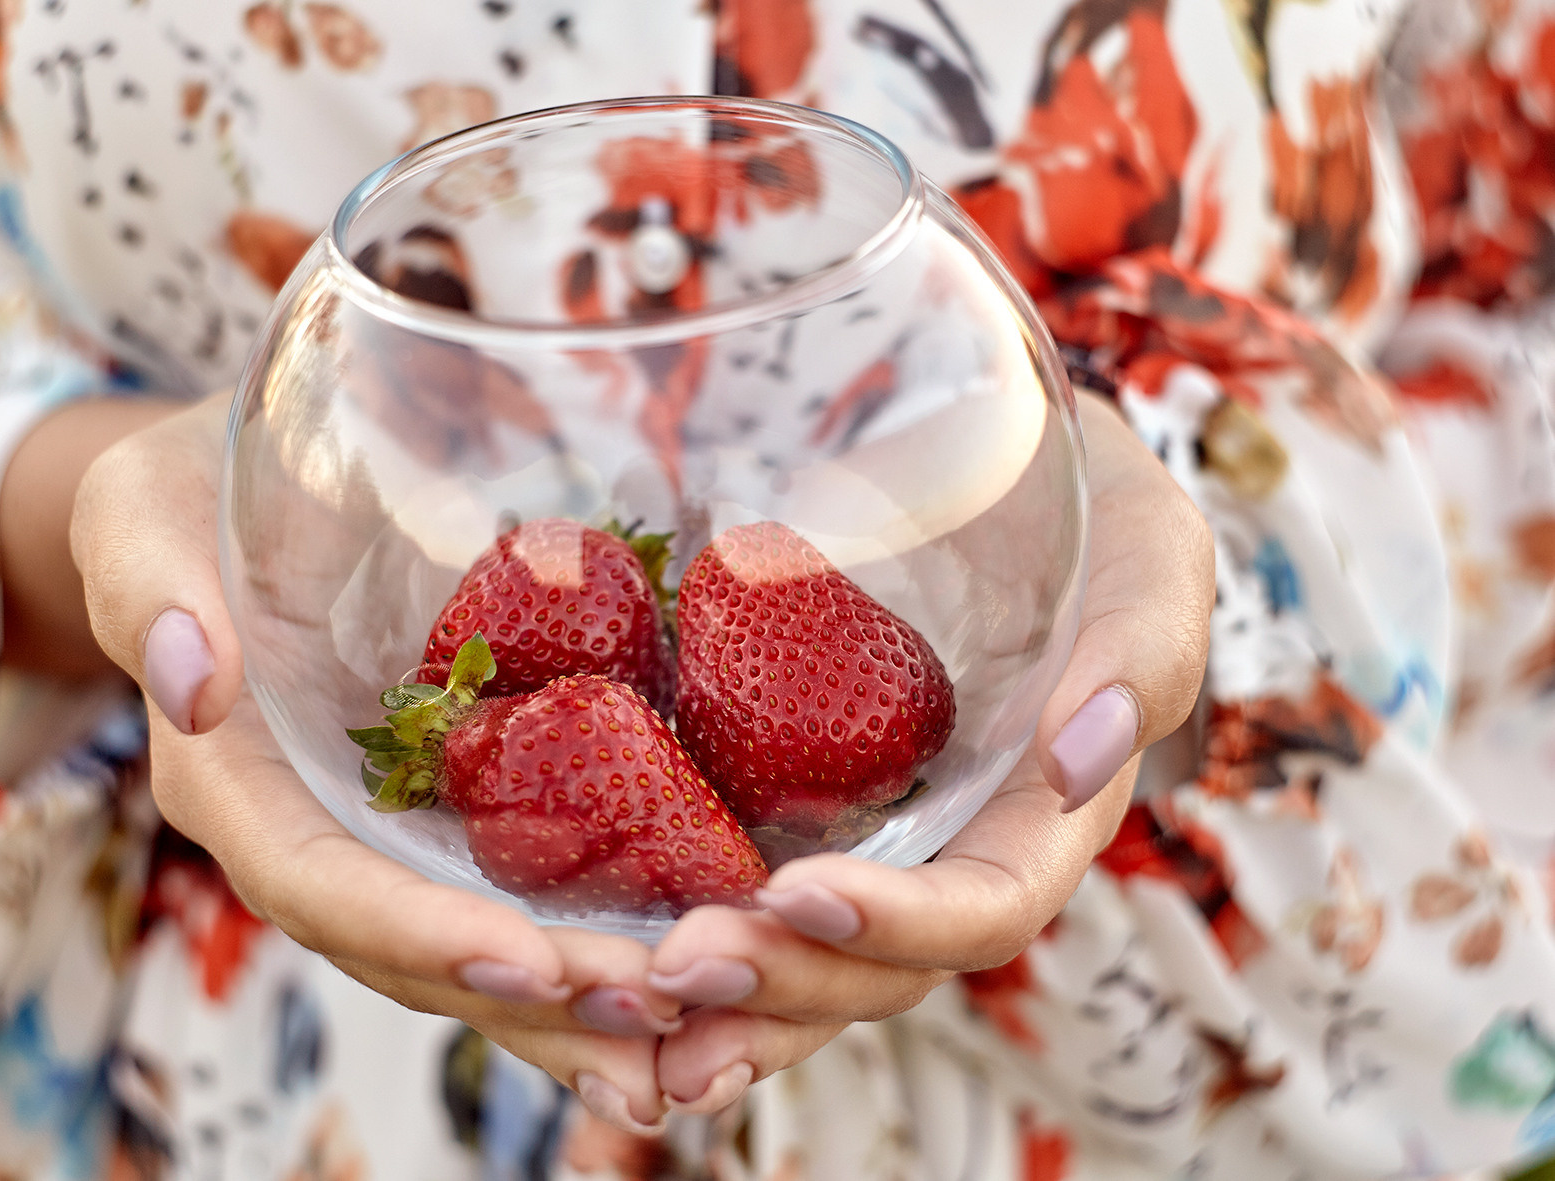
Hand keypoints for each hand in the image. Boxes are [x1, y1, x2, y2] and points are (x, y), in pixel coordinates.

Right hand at [64, 392, 680, 1133]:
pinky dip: (590, 944)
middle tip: (652, 1011)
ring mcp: (385, 834)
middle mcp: (312, 834)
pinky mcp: (448, 809)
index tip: (521, 961)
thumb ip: (151, 586)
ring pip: (475, 946)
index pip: (317, 883)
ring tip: (691, 1025)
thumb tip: (193, 681)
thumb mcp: (142, 511)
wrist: (242, 492)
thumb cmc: (188, 493)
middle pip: (412, 949)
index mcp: (232, 783)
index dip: (412, 930)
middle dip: (527, 995)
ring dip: (575, 1002)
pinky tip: (686, 974)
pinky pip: (516, 891)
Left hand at [645, 392, 1214, 1111]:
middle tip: (678, 968)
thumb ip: (1145, 646)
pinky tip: (603, 969)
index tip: (803, 895)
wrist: (987, 455)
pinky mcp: (781, 799)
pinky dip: (674, 938)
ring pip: (801, 960)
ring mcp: (862, 836)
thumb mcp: (1146, 551)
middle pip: (878, 967)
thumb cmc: (1082, 503)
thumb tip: (1083, 759)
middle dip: (784, 983)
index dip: (904, 922)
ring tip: (630, 1004)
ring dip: (722, 999)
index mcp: (1040, 815)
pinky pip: (734, 890)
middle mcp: (946, 850)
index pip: (986, 906)